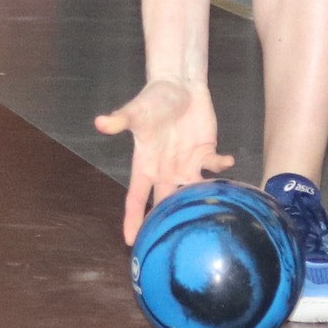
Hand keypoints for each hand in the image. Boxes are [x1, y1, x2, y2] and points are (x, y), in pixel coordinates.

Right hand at [96, 80, 234, 244]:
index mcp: (145, 165)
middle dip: (167, 219)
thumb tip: (100, 122)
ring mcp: (187, 162)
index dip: (133, 218)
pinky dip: (221, 165)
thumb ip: (121, 120)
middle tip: (172, 239)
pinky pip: (215, 164)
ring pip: (193, 189)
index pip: (136, 198)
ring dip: (199, 197)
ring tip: (206, 208)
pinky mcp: (206, 150)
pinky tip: (227, 162)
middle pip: (165, 201)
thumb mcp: (136, 111)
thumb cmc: (154, 100)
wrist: (179, 85)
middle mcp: (166, 170)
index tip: (131, 242)